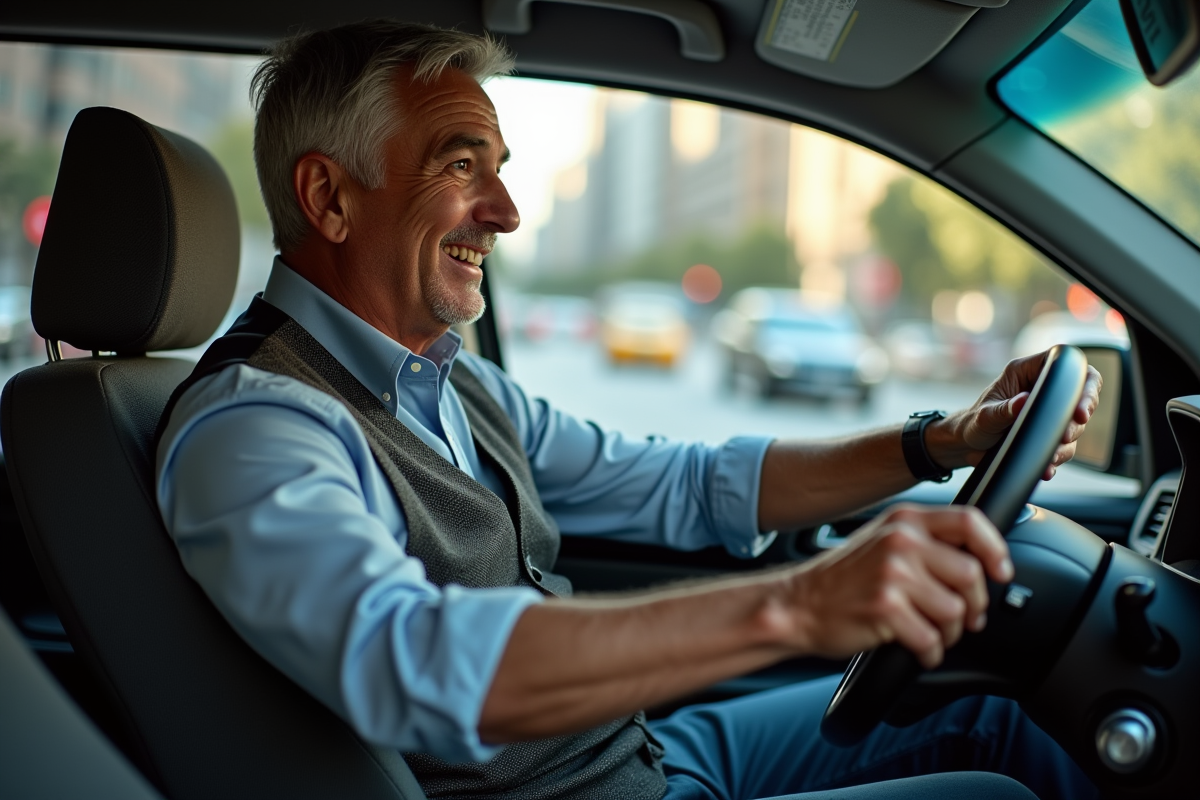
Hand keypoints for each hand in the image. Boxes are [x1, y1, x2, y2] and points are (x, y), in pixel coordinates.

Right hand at [787, 504, 1012, 668]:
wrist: (797, 604)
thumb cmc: (841, 579)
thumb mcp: (882, 542)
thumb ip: (925, 543)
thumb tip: (977, 563)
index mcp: (904, 520)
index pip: (970, 521)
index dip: (995, 549)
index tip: (1000, 572)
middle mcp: (901, 541)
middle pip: (970, 574)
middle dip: (974, 606)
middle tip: (964, 618)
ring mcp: (893, 574)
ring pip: (955, 611)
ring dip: (950, 632)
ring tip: (931, 632)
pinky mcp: (887, 608)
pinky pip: (932, 639)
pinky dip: (929, 653)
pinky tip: (916, 648)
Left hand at [928, 350, 1102, 479]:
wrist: (966, 446)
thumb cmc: (971, 423)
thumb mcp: (984, 417)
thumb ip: (1003, 410)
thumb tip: (1023, 401)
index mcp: (1026, 372)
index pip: (1064, 364)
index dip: (1082, 383)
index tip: (1079, 411)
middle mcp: (1040, 388)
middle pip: (1080, 395)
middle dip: (1077, 420)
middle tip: (1064, 437)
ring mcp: (1047, 410)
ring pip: (1075, 423)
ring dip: (1066, 443)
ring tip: (1050, 457)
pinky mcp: (1048, 431)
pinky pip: (1065, 444)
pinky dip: (1059, 457)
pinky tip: (1047, 468)